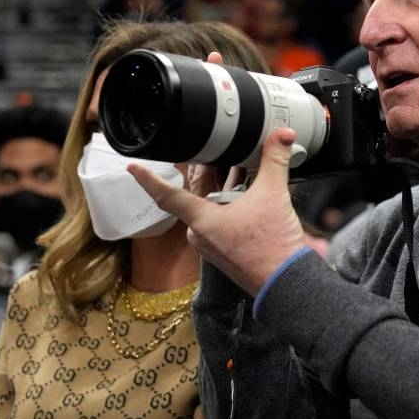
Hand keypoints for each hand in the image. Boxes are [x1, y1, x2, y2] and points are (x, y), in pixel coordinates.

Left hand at [127, 52, 306, 295]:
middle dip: (209, 174)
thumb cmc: (272, 247)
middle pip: (198, 195)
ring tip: (242, 171)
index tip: (133, 167)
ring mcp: (214, 245)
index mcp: (202, 220)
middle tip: (218, 152)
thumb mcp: (273, 195)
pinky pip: (223, 222)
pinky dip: (234, 207)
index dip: (148, 179)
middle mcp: (202, 234)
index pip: (167, 195)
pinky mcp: (227, 252)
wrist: (286, 283)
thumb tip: (282, 134)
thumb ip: (275, 161)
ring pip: (212, 208)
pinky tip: (251, 197)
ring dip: (226, 190)